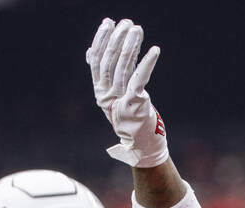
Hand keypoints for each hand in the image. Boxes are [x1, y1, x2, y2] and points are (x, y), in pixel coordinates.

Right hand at [86, 17, 168, 167]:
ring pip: (123, 66)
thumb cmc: (130, 120)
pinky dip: (148, 63)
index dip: (101, 40)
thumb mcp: (114, 98)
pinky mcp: (136, 104)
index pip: (96, 61)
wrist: (141, 147)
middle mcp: (107, 96)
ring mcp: (120, 100)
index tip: (108, 23)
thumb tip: (90, 52)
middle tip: (126, 22)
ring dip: (131, 45)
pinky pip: (141, 78)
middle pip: (110, 61)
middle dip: (117, 39)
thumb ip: (104, 77)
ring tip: (137, 29)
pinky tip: (154, 50)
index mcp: (100, 93)